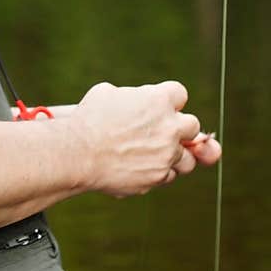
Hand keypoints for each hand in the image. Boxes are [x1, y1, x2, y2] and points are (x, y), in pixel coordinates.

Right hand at [72, 80, 220, 197]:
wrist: (78, 153)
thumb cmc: (89, 120)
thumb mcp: (108, 93)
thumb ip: (133, 96)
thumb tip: (137, 101)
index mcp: (159, 100)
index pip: (180, 95)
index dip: (168, 101)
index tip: (157, 107)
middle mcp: (169, 127)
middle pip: (192, 125)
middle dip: (179, 128)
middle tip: (159, 131)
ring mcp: (167, 154)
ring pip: (188, 158)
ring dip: (175, 155)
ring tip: (154, 154)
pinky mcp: (158, 176)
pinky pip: (169, 175)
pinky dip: (158, 172)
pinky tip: (140, 167)